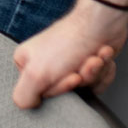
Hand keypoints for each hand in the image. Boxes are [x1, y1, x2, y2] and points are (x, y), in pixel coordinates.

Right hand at [12, 0, 127, 108]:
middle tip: (82, 66)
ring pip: (85, 88)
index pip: (41, 96)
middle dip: (81, 80)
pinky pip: (98, 82)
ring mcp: (68, 65)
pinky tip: (101, 56)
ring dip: (95, 73)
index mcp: (28, 64)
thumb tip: (25, 105)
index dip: (60, 89)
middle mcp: (46, 64)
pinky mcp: (88, 64)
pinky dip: (104, 70)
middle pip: (66, 93)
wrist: (101, 22)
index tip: (70, 77)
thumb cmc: (70, 41)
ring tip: (94, 57)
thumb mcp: (37, 73)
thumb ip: (23, 96)